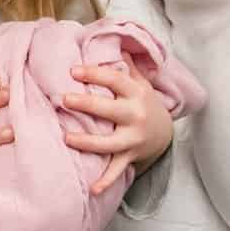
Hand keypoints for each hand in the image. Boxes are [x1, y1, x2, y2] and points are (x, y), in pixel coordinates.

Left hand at [61, 61, 174, 192]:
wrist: (165, 133)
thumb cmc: (143, 102)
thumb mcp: (140, 81)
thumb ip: (126, 64)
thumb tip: (114, 40)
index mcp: (136, 93)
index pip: (115, 80)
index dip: (94, 74)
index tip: (73, 71)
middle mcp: (135, 116)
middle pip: (109, 109)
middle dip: (87, 105)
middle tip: (64, 99)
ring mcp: (133, 138)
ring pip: (109, 143)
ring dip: (87, 142)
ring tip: (66, 138)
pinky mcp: (131, 156)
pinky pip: (117, 170)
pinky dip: (106, 181)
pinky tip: (92, 190)